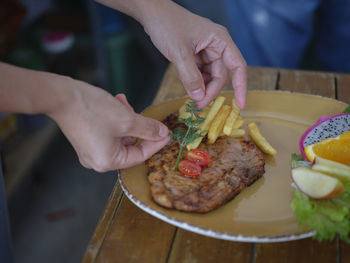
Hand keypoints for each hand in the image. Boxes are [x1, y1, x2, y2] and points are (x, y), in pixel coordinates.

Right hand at [49, 79, 169, 171]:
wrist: (61, 96)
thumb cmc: (92, 110)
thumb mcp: (127, 120)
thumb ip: (148, 128)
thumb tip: (162, 133)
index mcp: (107, 162)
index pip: (140, 155)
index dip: (156, 143)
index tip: (167, 133)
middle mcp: (97, 160)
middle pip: (130, 145)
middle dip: (138, 127)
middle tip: (145, 114)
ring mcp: (90, 149)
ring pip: (120, 135)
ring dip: (127, 119)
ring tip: (125, 104)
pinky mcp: (86, 138)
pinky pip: (109, 131)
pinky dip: (116, 119)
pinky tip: (117, 103)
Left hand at [141, 1, 246, 108]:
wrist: (152, 13)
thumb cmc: (167, 24)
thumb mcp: (179, 53)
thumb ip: (191, 77)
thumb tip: (200, 97)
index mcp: (220, 40)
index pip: (238, 66)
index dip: (241, 87)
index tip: (240, 105)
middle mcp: (216, 46)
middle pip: (220, 76)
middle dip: (210, 91)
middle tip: (198, 104)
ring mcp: (206, 51)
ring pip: (209, 77)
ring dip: (201, 88)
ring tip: (189, 93)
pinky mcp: (196, 55)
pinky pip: (199, 73)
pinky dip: (193, 81)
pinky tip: (183, 81)